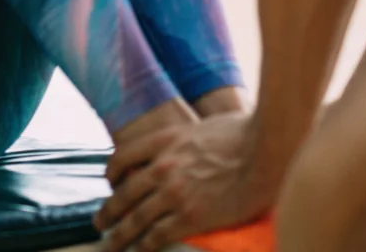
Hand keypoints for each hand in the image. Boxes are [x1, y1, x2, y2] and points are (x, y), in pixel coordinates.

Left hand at [94, 112, 275, 250]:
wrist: (266, 150)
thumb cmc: (245, 133)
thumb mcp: (203, 126)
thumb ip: (186, 139)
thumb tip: (189, 144)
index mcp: (164, 140)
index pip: (123, 157)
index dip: (111, 172)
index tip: (109, 183)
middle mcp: (162, 166)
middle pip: (123, 193)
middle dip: (108, 211)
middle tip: (99, 223)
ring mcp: (175, 192)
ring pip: (136, 218)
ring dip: (119, 234)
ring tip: (109, 244)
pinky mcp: (191, 216)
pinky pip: (158, 235)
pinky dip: (146, 245)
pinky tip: (140, 250)